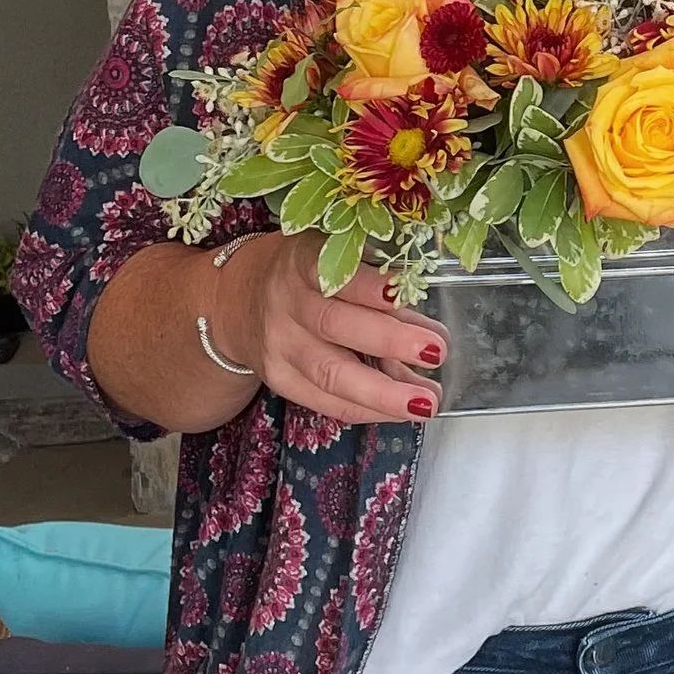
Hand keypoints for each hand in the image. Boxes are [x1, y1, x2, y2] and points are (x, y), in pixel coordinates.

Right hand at [219, 233, 449, 427]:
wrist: (238, 303)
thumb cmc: (305, 277)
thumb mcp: (334, 263)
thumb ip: (381, 294)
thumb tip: (432, 334)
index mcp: (301, 263)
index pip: (333, 273)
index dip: (367, 285)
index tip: (402, 292)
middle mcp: (286, 305)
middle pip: (335, 325)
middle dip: (389, 341)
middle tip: (435, 351)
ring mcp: (279, 347)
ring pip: (331, 375)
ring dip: (384, 393)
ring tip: (425, 402)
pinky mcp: (280, 380)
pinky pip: (327, 402)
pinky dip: (369, 410)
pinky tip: (401, 411)